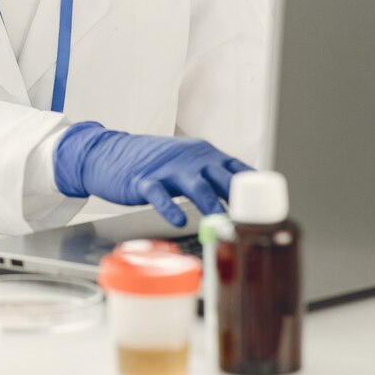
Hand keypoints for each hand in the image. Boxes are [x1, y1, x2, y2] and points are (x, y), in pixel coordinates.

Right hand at [53, 122, 252, 225]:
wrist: (106, 152)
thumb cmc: (149, 162)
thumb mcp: (184, 162)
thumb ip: (210, 176)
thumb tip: (240, 199)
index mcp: (202, 153)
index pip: (237, 169)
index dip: (254, 187)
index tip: (268, 207)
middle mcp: (188, 158)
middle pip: (221, 177)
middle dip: (238, 198)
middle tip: (250, 221)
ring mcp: (165, 168)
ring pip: (194, 184)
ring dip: (210, 203)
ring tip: (221, 222)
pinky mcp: (143, 181)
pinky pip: (159, 195)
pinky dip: (170, 208)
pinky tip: (179, 220)